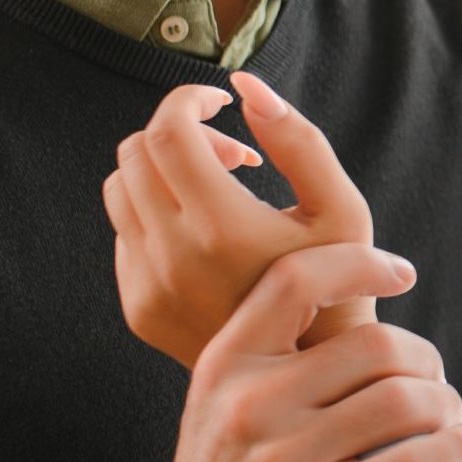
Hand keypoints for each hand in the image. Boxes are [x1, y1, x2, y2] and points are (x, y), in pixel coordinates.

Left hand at [103, 73, 382, 367]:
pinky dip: (155, 213)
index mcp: (222, 227)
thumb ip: (298, 139)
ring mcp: (148, 286)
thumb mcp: (341, 208)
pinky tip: (204, 233)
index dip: (190, 100)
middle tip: (230, 154)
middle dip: (179, 133)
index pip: (169, 131)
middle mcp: (173, 258)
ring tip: (215, 189)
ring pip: (120, 188)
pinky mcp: (138, 307)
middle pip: (136, 152)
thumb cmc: (339, 285)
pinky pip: (123, 233)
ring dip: (162, 171)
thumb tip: (245, 86)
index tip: (221, 104)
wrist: (311, 375)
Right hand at [163, 242, 461, 461]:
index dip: (359, 263)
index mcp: (227, 363)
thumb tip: (367, 292)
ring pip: (403, 403)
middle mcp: (249, 404)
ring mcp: (281, 461)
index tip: (403, 275)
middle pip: (376, 346)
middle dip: (425, 361)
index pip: (296, 280)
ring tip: (452, 420)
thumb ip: (280, 353)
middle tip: (436, 384)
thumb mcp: (227, 401)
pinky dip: (457, 451)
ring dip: (447, 408)